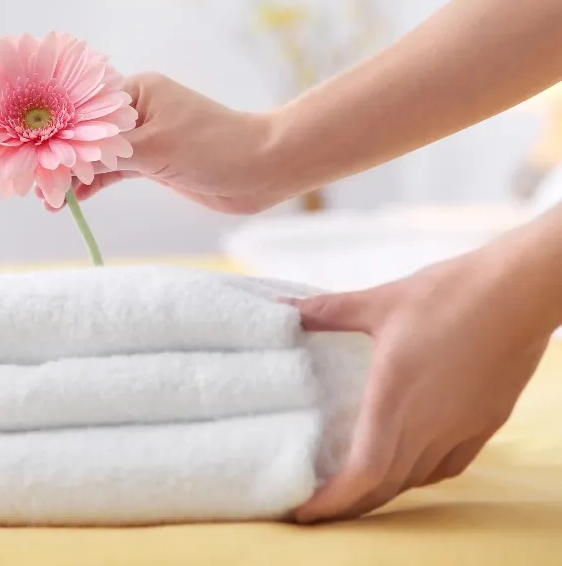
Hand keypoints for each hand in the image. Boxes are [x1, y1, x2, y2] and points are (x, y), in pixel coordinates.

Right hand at [54, 72, 278, 214]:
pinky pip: (113, 171)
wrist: (262, 170)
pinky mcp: (153, 162)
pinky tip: (74, 198)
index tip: (28, 152)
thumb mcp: (155, 147)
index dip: (53, 130)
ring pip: (97, 155)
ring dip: (74, 175)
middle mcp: (136, 110)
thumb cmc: (214, 147)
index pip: (82, 108)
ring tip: (49, 200)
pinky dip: (94, 183)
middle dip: (59, 157)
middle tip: (34, 183)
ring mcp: (144, 137)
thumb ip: (106, 153)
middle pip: (85, 133)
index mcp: (136, 91)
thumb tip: (63, 159)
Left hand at [290, 245, 552, 522]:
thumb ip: (326, 311)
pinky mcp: (485, 423)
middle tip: (320, 505)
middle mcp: (427, 425)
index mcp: (394, 401)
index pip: (363, 475)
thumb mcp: (378, 302)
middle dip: (349, 505)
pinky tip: (410, 464)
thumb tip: (283, 309)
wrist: (520, 292)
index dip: (334, 502)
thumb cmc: (447, 294)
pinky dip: (420, 475)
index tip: (305, 511)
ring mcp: (460, 428)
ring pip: (415, 479)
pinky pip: (448, 466)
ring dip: (383, 490)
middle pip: (385, 488)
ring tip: (356, 486)